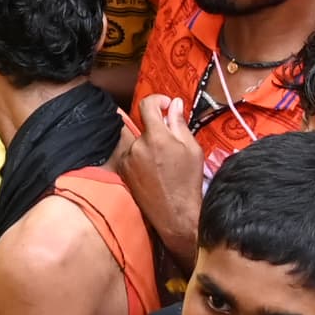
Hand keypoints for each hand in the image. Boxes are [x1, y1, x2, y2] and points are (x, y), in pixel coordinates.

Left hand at [117, 96, 205, 269]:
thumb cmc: (188, 182)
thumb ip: (179, 124)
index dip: (157, 100)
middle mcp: (137, 146)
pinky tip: (153, 170)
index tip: (166, 106)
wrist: (176, 214)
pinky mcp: (123, 172)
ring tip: (162, 161)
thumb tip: (173, 104)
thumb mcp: (192, 150)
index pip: (147, 105)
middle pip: (142, 125)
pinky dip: (140, 157)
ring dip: (147, 144)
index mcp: (156, 137)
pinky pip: (130, 155)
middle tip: (169, 142)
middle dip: (156, 129)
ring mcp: (127, 160)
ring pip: (136, 141)